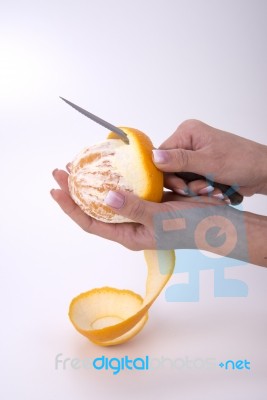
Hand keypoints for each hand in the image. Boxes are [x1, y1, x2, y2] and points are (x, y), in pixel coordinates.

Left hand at [51, 169, 231, 250]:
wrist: (217, 222)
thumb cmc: (190, 227)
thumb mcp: (160, 219)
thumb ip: (134, 208)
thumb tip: (107, 197)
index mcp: (128, 234)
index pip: (90, 222)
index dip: (70, 207)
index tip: (56, 189)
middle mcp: (129, 224)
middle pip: (95, 208)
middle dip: (76, 191)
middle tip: (62, 171)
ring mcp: (139, 211)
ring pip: (110, 196)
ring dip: (94, 181)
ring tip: (80, 165)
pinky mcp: (150, 200)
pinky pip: (128, 188)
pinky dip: (117, 177)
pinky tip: (110, 166)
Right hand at [152, 120, 266, 196]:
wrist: (263, 171)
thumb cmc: (242, 161)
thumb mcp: (209, 161)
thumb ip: (180, 160)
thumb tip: (153, 157)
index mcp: (187, 132)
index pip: (161, 155)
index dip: (167, 174)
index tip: (180, 187)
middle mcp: (188, 142)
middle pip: (170, 169)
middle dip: (184, 184)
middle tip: (199, 190)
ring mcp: (195, 156)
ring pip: (180, 179)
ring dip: (194, 189)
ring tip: (212, 189)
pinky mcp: (201, 168)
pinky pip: (190, 183)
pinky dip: (200, 190)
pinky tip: (214, 190)